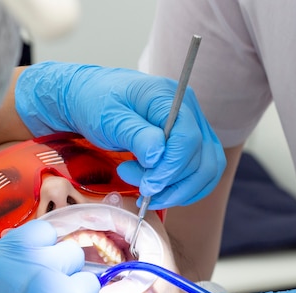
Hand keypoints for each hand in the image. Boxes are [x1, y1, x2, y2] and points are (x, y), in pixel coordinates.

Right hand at [0, 220, 143, 292]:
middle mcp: (38, 267)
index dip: (47, 247)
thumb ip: (4, 256)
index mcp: (14, 249)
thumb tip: (24, 250)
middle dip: (65, 269)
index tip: (45, 257)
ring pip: (89, 283)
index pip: (49, 232)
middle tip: (50, 286)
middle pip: (74, 254)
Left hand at [15, 61, 225, 207]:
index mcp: (167, 97)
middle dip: (169, 181)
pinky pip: (201, 171)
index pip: (187, 138)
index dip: (171, 168)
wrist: (88, 99)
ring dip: (180, 190)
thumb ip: (135, 135)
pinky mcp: (189, 143)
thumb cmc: (95, 103)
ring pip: (206, 169)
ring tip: (147, 192)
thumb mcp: (108, 118)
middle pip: (200, 158)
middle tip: (137, 184)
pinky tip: (161, 191)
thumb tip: (158, 156)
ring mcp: (192, 126)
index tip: (148, 186)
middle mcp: (188, 110)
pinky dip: (185, 188)